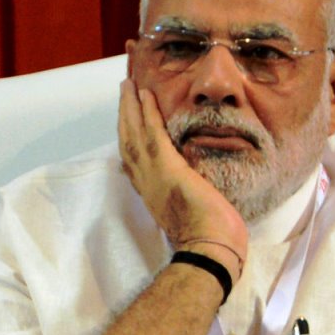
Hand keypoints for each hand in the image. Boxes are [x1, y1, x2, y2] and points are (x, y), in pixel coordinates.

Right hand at [118, 79, 247, 279]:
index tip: (126, 123)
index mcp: (152, 194)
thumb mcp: (190, 214)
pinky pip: (152, 133)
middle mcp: (146, 182)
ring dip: (130, 106)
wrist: (210, 250)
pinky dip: (146, 112)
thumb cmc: (209, 239)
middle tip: (124, 91)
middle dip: (124, 115)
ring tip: (129, 84)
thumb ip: (186, 198)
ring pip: (134, 133)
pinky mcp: (168, 167)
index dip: (128, 138)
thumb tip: (194, 188)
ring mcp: (154, 174)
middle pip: (127, 142)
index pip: (133, 161)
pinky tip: (145, 94)